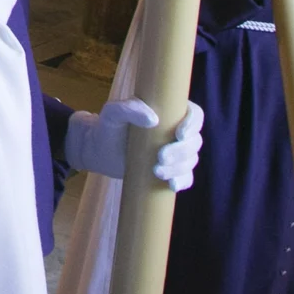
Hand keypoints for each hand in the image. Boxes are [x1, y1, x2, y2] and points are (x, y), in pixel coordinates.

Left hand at [67, 99, 203, 191]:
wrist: (99, 150)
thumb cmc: (107, 126)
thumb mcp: (113, 113)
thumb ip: (128, 108)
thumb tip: (153, 119)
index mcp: (170, 112)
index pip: (194, 114)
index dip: (193, 124)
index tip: (179, 135)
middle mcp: (177, 131)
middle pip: (194, 141)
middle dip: (181, 151)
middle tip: (160, 157)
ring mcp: (176, 152)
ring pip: (191, 160)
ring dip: (179, 168)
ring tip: (156, 171)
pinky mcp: (171, 170)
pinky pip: (186, 178)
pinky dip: (182, 182)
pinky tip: (172, 185)